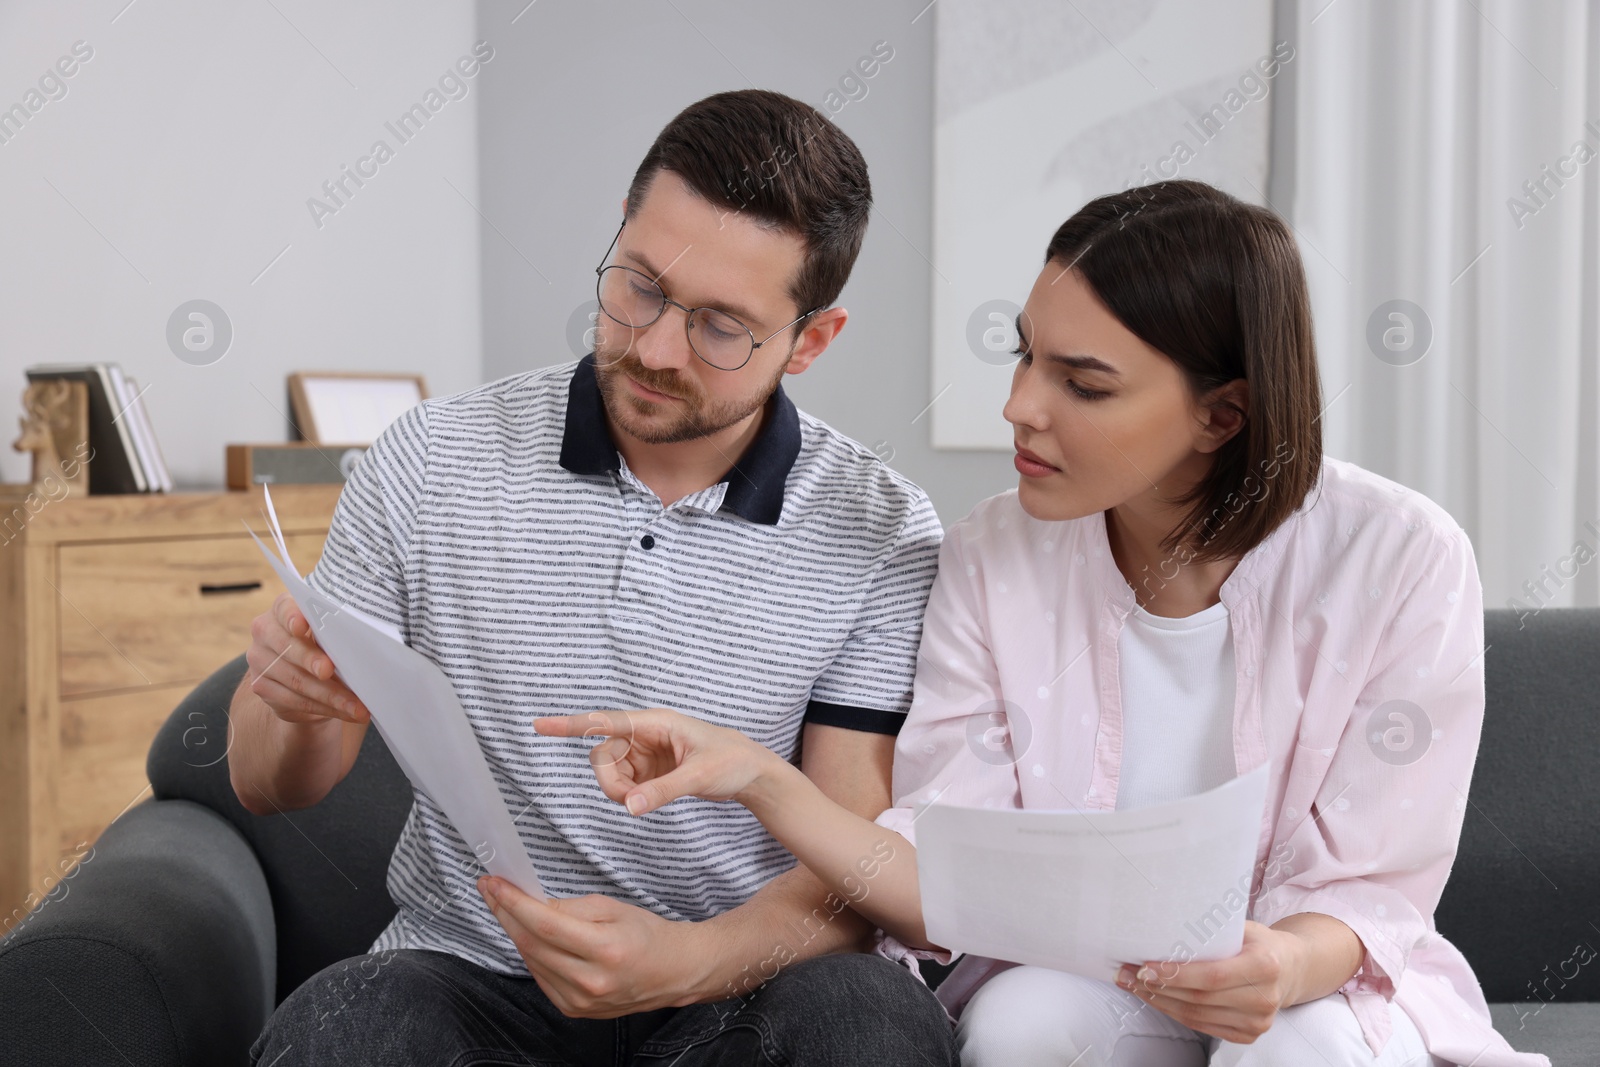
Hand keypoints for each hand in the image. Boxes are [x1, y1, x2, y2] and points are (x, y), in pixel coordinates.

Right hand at [246, 592, 369, 724]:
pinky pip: (294, 701)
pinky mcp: (262, 686)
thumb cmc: (327, 640)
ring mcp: (260, 660)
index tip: (303, 626)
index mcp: (283, 608)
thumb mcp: (332, 629)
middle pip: (288, 647)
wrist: (303, 666)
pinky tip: (346, 712)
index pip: (285, 608)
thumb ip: (339, 631)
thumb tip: (366, 645)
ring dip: (330, 696)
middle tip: (330, 671)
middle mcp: (265, 631)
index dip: (293, 616)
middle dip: (312, 661)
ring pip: (295, 680)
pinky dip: (325, 708)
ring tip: (357, 707)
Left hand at [476, 875, 711, 1016]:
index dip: (513, 902)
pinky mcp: (574, 1010)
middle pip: (531, 944)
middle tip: (490, 890)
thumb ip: (569, 907)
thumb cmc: (645, 934)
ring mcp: (580, 1001)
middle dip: (505, 913)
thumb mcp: (612, 908)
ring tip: (507, 907)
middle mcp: (590, 981)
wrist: (672, 972)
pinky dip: (530, 953)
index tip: (493, 883)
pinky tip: (529, 935)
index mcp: (604, 950)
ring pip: (531, 961)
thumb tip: (532, 903)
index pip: (545, 925)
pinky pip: (540, 977)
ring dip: (514, 931)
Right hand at [532, 708, 782, 814]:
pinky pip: (625, 784)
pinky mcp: (650, 770)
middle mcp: (646, 734)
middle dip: (609, 782)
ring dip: (620, 791)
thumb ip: (662, 791)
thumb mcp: (699, 776)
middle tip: (631, 801)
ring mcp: (646, 752)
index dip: (570, 724)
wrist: (751, 773)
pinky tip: (651, 798)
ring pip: (611, 773)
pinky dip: (630, 796)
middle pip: (603, 756)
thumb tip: (629, 807)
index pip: (605, 721)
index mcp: (656, 723)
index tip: (539, 725)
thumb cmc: (732, 762)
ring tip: (649, 799)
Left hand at [1115, 921, 1301, 1042]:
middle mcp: (1264, 998)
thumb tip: (1161, 928)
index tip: (1144, 967)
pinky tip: (1156, 998)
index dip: (1175, 974)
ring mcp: (1257, 1022)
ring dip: (1159, 1001)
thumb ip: (1211, 931)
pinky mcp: (1247, 1035)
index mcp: (1264, 966)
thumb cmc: (1258, 943)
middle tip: (1127, 974)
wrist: (1290, 969)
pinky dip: (1174, 1012)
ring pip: (1195, 1015)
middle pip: (1199, 998)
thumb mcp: (1242, 928)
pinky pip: (1202, 1025)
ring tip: (1133, 985)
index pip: (1211, 976)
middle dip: (1157, 987)